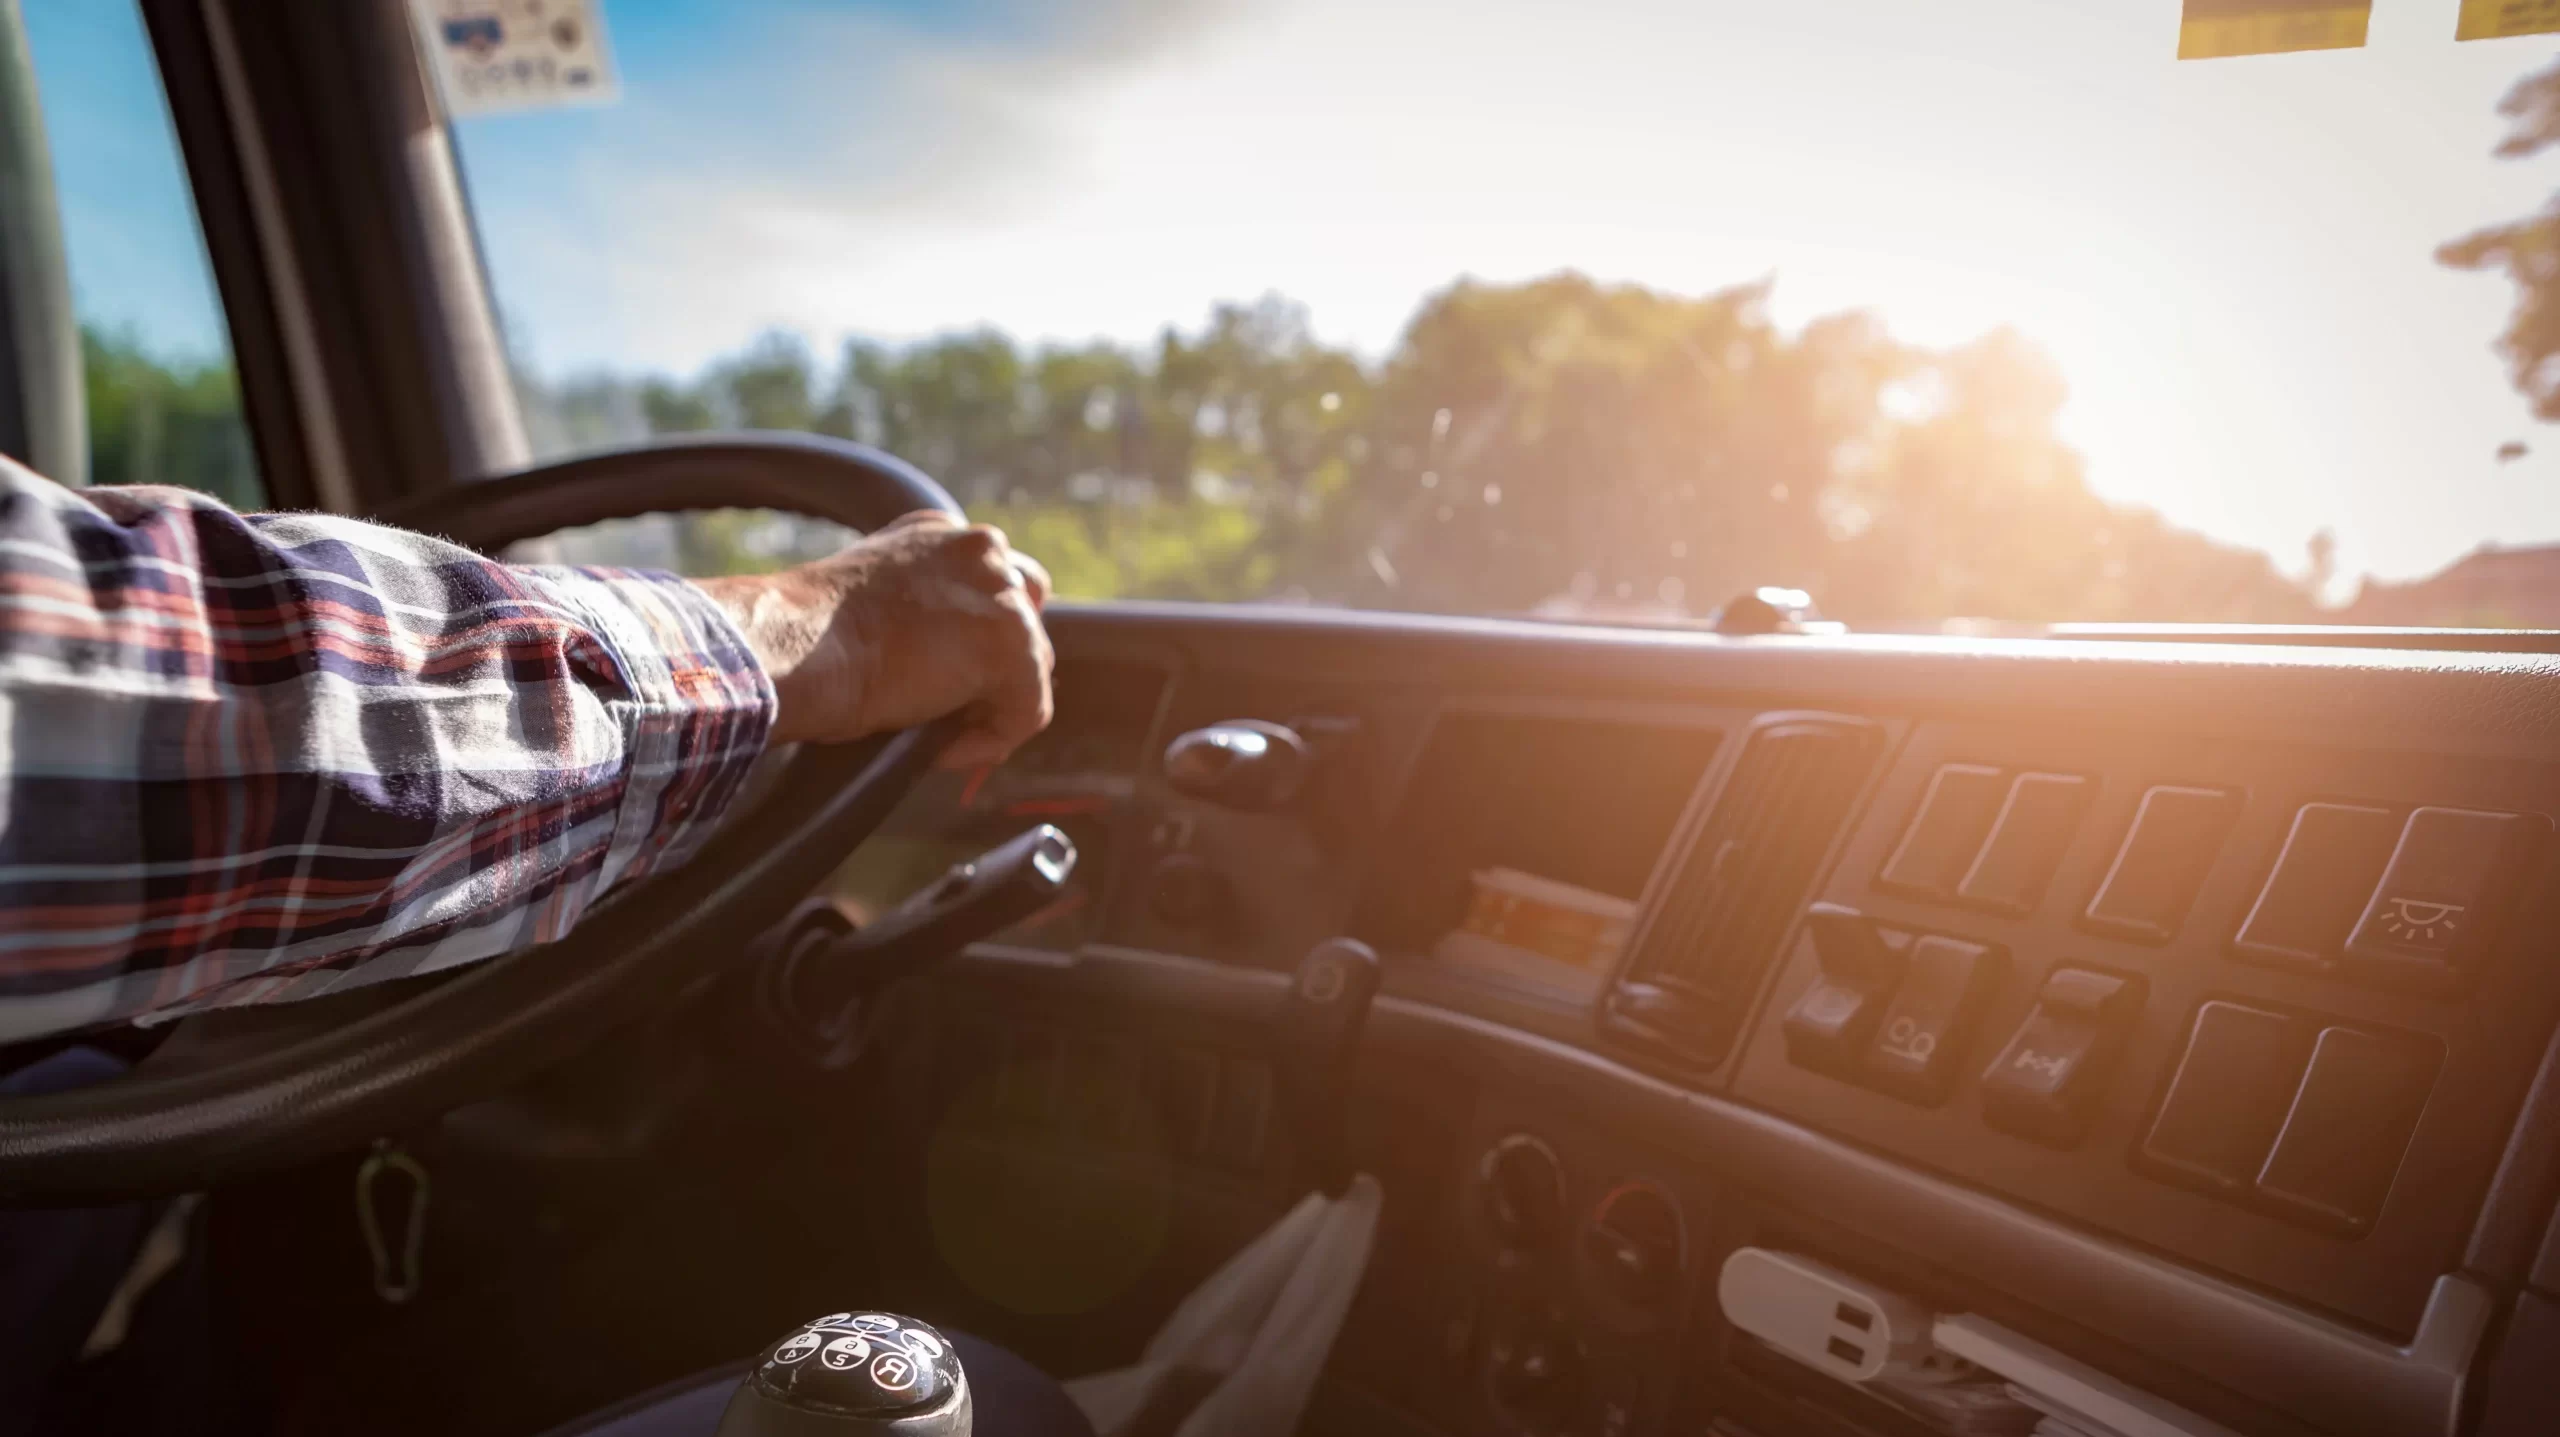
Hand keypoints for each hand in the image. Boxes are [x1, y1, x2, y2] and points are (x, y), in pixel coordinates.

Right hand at [696, 512, 1054, 767]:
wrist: (795, 647)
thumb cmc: (805, 638)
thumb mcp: (869, 602)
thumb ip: (915, 612)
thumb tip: (941, 666)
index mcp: (940, 531)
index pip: (990, 583)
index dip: (973, 639)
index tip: (943, 678)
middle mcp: (979, 549)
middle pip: (1022, 619)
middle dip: (994, 668)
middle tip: (949, 710)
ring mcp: (1001, 595)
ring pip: (1028, 669)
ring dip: (987, 708)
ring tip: (933, 734)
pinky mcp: (1012, 646)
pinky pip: (1026, 713)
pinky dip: (988, 742)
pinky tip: (939, 752)